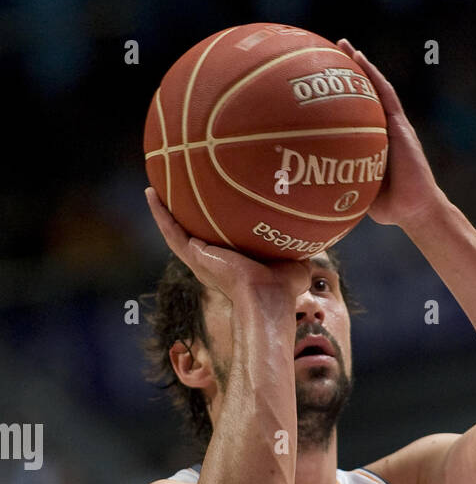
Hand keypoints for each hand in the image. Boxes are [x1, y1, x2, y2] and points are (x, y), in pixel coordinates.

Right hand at [144, 187, 312, 306]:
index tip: (210, 208)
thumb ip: (298, 246)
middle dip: (186, 215)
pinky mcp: (194, 255)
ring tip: (154, 187)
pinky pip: (171, 231)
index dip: (214, 225)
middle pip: (195, 234)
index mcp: (233, 263)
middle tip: (176, 193)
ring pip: (177, 231)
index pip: (220, 241)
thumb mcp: (294, 260)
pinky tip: (151, 192)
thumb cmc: (283, 287)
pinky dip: (159, 213)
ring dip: (165, 210)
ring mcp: (201, 259)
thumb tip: (316, 235)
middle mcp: (213, 262)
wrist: (267, 296)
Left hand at [335, 40, 444, 233]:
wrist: (414, 210)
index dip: (338, 96)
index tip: (318, 80)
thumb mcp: (357, 191)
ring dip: (360, 65)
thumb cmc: (388, 206)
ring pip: (375, 88)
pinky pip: (386, 96)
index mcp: (370, 141)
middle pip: (362, 95)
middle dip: (346, 73)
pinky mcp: (401, 126)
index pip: (352, 113)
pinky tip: (361, 60)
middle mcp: (381, 129)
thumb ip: (339, 182)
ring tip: (343, 45)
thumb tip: (306, 187)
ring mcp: (393, 125)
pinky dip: (374, 76)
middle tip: (325, 51)